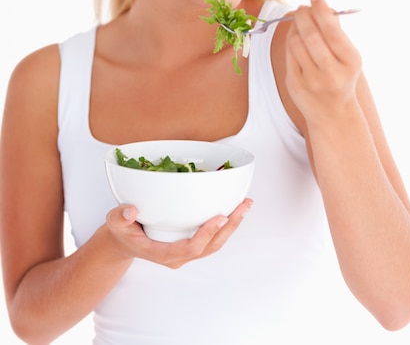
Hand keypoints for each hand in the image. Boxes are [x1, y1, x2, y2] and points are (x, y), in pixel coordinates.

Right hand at [105, 198, 252, 268]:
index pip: (191, 248)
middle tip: (244, 205)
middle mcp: (179, 255)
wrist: (123, 242)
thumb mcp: (115, 222)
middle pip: (211, 246)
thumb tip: (131, 210)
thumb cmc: (121, 230)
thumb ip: (120, 216)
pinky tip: (233, 207)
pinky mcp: (190, 243)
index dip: (207, 234)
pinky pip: (212, 237)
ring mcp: (186, 251)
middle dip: (230, 226)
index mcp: (163, 253)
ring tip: (245, 204)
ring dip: (232, 225)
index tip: (221, 216)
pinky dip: (225, 224)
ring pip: (216, 243)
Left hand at [285, 0, 361, 120]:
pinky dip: (291, 41)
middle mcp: (332, 72)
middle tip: (302, 7)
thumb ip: (336, 33)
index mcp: (350, 62)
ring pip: (296, 43)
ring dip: (296, 27)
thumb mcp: (348, 56)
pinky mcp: (296, 85)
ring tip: (300, 22)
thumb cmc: (341, 76)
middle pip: (311, 36)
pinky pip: (289, 55)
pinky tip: (295, 37)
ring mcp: (312, 80)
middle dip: (304, 16)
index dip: (322, 10)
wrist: (333, 113)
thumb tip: (322, 6)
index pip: (332, 31)